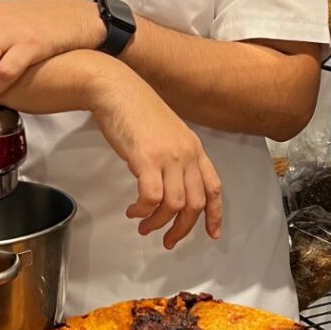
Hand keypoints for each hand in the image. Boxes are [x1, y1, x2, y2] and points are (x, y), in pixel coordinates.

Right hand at [90, 67, 222, 249]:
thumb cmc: (135, 109)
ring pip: (175, 205)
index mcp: (194, 148)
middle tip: (168, 240)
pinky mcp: (146, 159)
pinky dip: (143, 210)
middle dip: (182, 228)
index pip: (213, 187)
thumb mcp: (166, 133)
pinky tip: (133, 211)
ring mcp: (168, 156)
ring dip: (158, 222)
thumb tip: (170, 184)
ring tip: (143, 226)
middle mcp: (187, 153)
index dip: (215, 214)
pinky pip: (152, 197)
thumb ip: (174, 156)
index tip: (212, 233)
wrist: (116, 89)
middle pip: (195, 203)